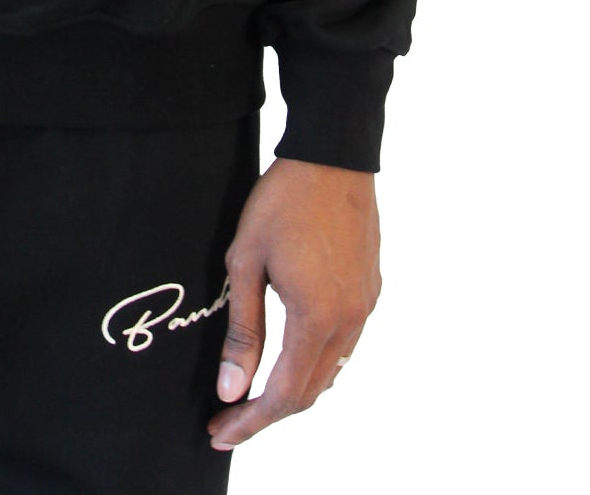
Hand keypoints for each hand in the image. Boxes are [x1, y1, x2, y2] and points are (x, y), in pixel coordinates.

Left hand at [208, 157, 380, 451]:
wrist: (333, 156)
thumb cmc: (282, 202)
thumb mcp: (246, 260)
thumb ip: (242, 329)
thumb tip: (231, 386)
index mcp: (316, 319)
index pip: (283, 394)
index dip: (250, 421)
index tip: (220, 433)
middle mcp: (349, 322)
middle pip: (308, 392)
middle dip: (266, 415)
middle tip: (228, 422)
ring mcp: (364, 308)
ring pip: (329, 372)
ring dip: (292, 392)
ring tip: (252, 397)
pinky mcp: (369, 291)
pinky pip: (343, 346)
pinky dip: (314, 364)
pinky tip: (290, 359)